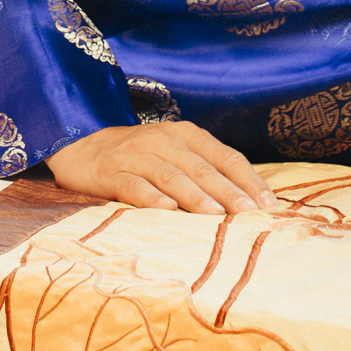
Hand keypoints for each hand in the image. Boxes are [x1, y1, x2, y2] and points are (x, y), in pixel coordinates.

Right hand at [44, 121, 277, 215]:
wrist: (82, 147)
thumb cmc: (140, 157)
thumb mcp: (175, 153)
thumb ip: (206, 170)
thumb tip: (248, 201)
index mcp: (186, 134)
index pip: (225, 156)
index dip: (248, 179)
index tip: (268, 204)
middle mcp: (164, 140)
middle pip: (202, 168)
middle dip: (229, 191)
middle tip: (249, 214)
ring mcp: (136, 154)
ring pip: (172, 176)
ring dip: (196, 196)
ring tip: (216, 216)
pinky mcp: (111, 171)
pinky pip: (134, 185)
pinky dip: (151, 197)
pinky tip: (166, 210)